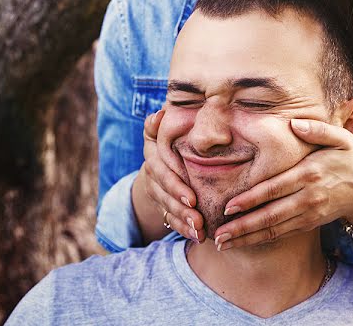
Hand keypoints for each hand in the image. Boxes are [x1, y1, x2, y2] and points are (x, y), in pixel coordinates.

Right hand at [138, 109, 204, 242]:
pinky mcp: (163, 205)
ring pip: (167, 210)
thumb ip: (160, 124)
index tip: (192, 199)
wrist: (165, 154)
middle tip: (198, 220)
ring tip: (200, 231)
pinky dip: (183, 229)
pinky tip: (198, 237)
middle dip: (181, 210)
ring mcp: (156, 192)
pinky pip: (171, 220)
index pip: (162, 174)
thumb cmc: (172, 136)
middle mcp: (152, 176)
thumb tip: (159, 115)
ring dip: (183, 222)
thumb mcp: (165, 128)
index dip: (175, 187)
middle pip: (165, 196)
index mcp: (153, 156)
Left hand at [212, 118, 352, 249]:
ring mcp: (309, 214)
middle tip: (217, 235)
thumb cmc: (350, 160)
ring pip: (273, 229)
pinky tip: (243, 241)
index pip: (274, 189)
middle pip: (270, 215)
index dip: (251, 200)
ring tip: (222, 243)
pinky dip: (261, 239)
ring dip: (247, 237)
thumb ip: (318, 129)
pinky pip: (281, 234)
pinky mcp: (309, 224)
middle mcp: (308, 198)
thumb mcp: (341, 138)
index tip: (229, 207)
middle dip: (242, 226)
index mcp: (309, 174)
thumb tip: (294, 123)